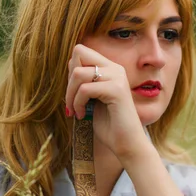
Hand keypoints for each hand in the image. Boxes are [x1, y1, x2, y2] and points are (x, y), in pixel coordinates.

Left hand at [65, 44, 148, 161]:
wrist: (126, 144)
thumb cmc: (109, 125)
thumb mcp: (92, 99)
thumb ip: (84, 82)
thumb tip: (70, 67)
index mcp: (110, 69)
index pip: (81, 51)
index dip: (71, 70)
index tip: (73, 92)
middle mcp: (115, 68)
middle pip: (79, 52)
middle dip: (69, 79)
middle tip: (72, 100)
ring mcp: (117, 77)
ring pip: (78, 73)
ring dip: (70, 94)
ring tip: (74, 110)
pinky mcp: (116, 90)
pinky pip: (85, 88)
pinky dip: (77, 103)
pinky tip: (81, 115)